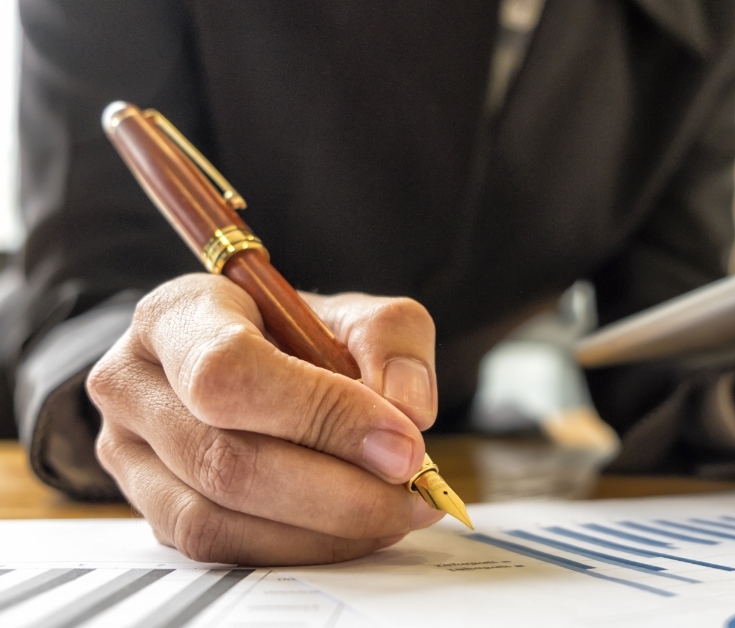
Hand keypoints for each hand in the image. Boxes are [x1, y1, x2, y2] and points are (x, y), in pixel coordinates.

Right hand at [87, 274, 442, 564]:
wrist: (262, 367)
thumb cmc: (300, 337)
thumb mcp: (354, 314)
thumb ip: (391, 340)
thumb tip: (407, 408)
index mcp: (177, 314)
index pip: (228, 372)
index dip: (320, 414)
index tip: (402, 443)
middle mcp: (134, 383)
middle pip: (225, 458)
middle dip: (338, 489)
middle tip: (414, 491)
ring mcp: (129, 455)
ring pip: (219, 517)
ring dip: (324, 529)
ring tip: (395, 512)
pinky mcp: (151, 510)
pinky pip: (223, 548)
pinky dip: (300, 548)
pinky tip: (354, 530)